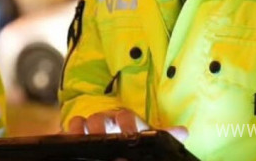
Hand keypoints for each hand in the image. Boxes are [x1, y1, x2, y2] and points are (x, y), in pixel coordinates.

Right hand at [65, 109, 187, 141]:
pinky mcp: (78, 133)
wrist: (113, 138)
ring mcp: (91, 125)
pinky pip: (71, 125)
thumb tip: (184, 131)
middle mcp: (108, 120)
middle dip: (101, 126)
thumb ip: (164, 135)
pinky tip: (72, 137)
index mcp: (127, 120)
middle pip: (102, 118)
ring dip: (84, 129)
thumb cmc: (134, 138)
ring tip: (86, 137)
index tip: (130, 133)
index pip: (127, 117)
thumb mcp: (149, 137)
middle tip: (104, 137)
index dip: (128, 124)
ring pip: (85, 121)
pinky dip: (70, 130)